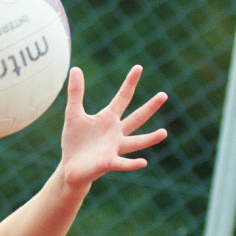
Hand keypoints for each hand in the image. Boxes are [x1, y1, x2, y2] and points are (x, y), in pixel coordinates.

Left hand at [58, 65, 166, 189]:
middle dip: (149, 107)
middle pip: (136, 118)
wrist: (70, 167)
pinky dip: (132, 164)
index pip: (122, 98)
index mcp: (108, 119)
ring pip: (136, 142)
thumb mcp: (73, 114)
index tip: (138, 67)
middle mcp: (116, 133)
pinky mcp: (108, 162)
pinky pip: (122, 163)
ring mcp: (114, 148)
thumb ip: (76, 93)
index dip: (129, 83)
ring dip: (150, 139)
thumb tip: (75, 68)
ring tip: (164, 133)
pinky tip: (143, 162)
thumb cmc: (75, 141)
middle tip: (164, 95)